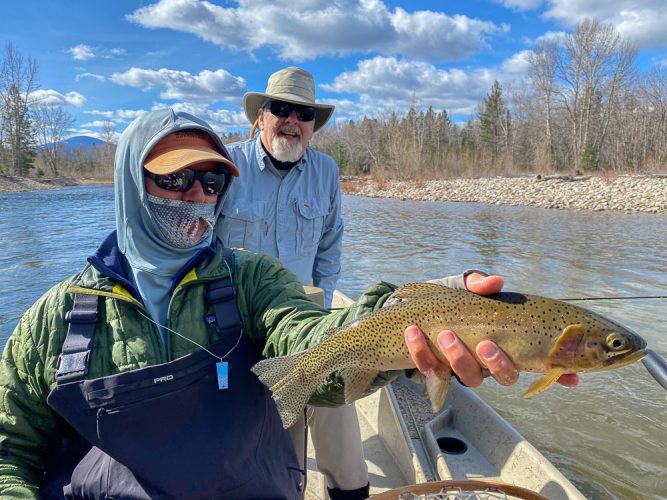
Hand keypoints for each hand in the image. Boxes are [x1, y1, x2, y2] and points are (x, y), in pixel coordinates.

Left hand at [404, 272, 578, 387]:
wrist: (411, 309)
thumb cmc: (449, 300)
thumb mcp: (465, 286)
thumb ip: (480, 284)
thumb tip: (496, 282)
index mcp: (505, 342)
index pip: (537, 360)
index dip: (557, 372)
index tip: (571, 377)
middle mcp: (488, 361)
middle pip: (504, 376)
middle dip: (497, 363)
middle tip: (485, 344)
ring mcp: (462, 369)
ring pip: (469, 377)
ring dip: (458, 357)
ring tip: (445, 335)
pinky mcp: (434, 370)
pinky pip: (430, 369)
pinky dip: (421, 351)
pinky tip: (413, 332)